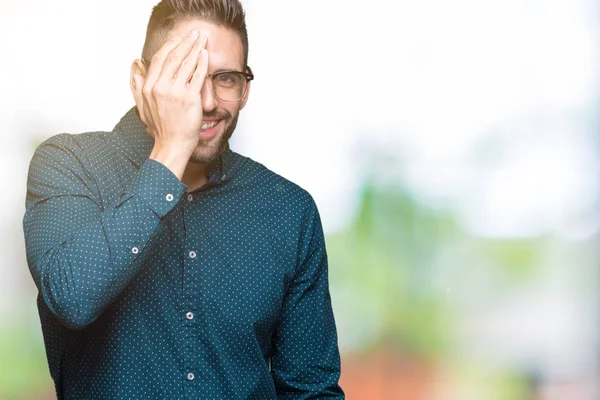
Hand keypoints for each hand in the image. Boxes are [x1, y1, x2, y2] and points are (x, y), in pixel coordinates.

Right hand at [132, 30, 209, 177]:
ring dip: (196, 48)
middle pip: (174, 57)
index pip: (159, 59)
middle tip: (195, 34)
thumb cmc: (160, 128)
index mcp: (148, 87)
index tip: (179, 38)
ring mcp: (175, 92)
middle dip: (185, 42)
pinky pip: (197, 76)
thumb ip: (137, 84)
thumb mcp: (142, 105)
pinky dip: (202, 63)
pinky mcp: (190, 98)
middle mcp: (160, 87)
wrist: (172, 145)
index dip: (170, 46)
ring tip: (202, 40)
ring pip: (186, 63)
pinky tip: (205, 55)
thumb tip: (135, 65)